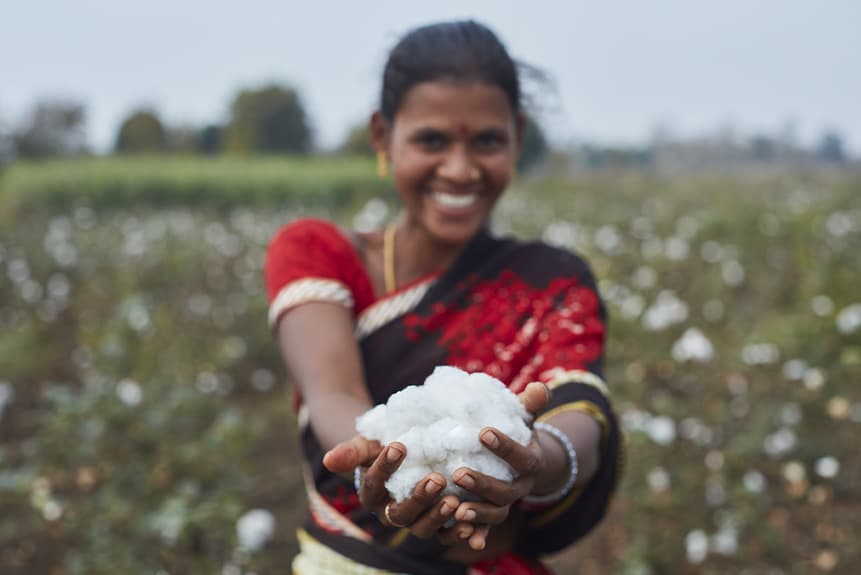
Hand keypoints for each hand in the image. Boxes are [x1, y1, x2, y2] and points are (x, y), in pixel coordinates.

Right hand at [324, 437, 459, 538]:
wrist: (402, 457)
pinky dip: (458, 532)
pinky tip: (472, 525)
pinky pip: (446, 534)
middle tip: (437, 479)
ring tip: (454, 501)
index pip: (374, 484)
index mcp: (371, 495)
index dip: (384, 467)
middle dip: (419, 498)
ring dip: (438, 517)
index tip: (398, 446)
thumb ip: (351, 452)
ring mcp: (414, 521)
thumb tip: (328, 460)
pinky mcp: (436, 524)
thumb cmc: (381, 448)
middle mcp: (390, 514)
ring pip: (422, 528)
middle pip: (401, 513)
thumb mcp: (366, 445)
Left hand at [440, 381, 550, 551]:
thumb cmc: (518, 432)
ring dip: (478, 512)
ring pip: (496, 514)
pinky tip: (461, 534)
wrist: (523, 464)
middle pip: (506, 491)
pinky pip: (486, 529)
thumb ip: (531, 404)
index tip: (483, 432)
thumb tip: (540, 386)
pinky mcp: (493, 516)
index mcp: (530, 463)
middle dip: (483, 483)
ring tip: (456, 507)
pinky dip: (477, 534)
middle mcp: (521, 488)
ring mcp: (507, 504)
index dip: (505, 447)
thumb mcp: (524, 417)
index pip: (520, 457)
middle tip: (458, 471)